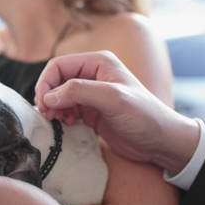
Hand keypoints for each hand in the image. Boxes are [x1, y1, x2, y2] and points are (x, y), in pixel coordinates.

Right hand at [35, 51, 199, 173]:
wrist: (161, 142)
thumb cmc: (144, 117)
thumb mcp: (112, 99)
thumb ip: (79, 92)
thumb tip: (49, 97)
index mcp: (98, 62)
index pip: (59, 66)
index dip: (46, 83)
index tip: (43, 104)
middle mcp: (93, 74)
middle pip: (56, 80)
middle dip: (48, 97)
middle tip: (47, 115)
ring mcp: (92, 94)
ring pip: (59, 96)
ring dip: (53, 108)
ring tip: (57, 121)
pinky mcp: (92, 111)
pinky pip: (67, 109)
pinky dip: (62, 116)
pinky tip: (68, 125)